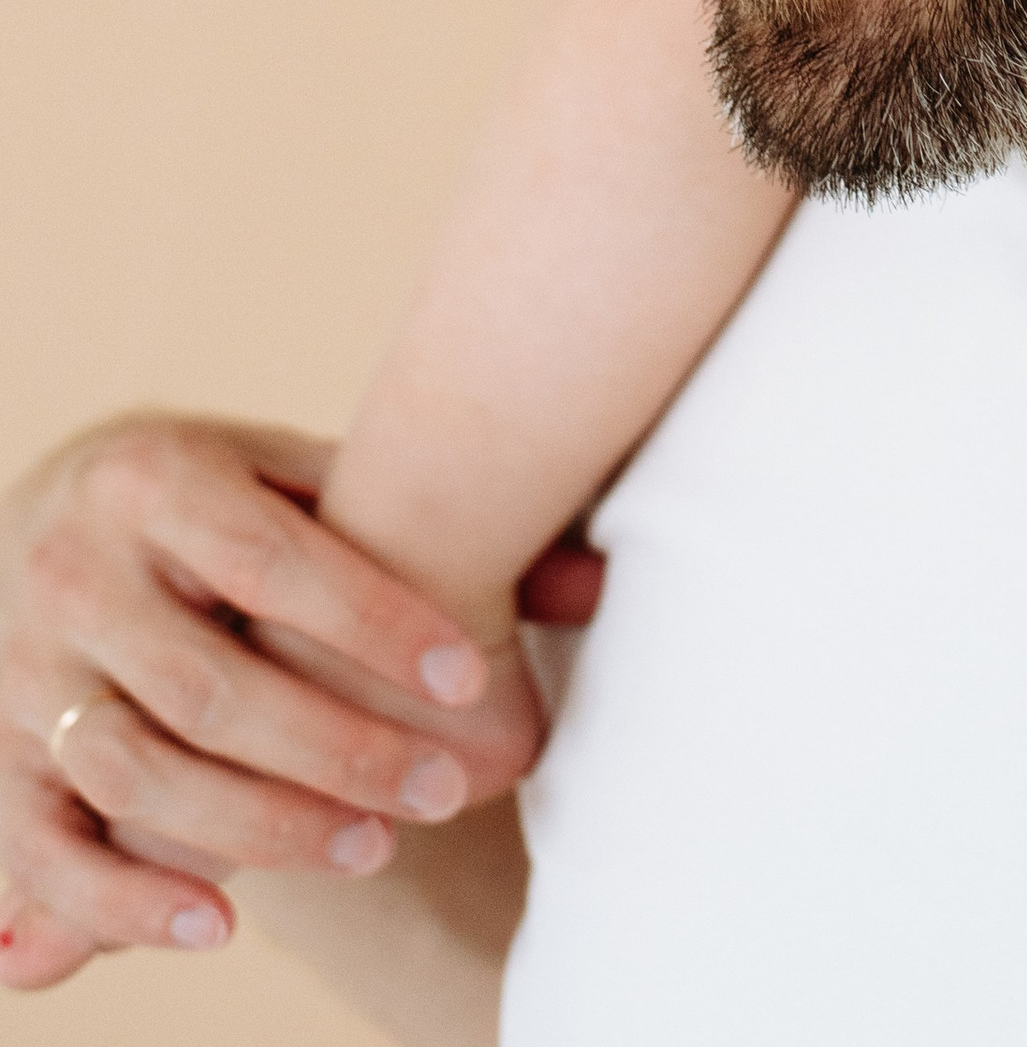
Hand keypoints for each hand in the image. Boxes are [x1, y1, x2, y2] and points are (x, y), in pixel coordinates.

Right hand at [0, 418, 542, 989]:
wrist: (29, 517)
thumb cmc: (198, 501)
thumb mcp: (277, 476)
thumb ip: (409, 518)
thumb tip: (597, 579)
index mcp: (153, 479)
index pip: (275, 561)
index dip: (375, 623)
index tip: (472, 675)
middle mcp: (77, 570)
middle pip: (214, 683)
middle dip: (339, 746)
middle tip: (446, 787)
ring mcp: (25, 669)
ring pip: (140, 770)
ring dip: (260, 826)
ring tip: (374, 848)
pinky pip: (49, 846)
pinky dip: (126, 898)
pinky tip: (219, 922)